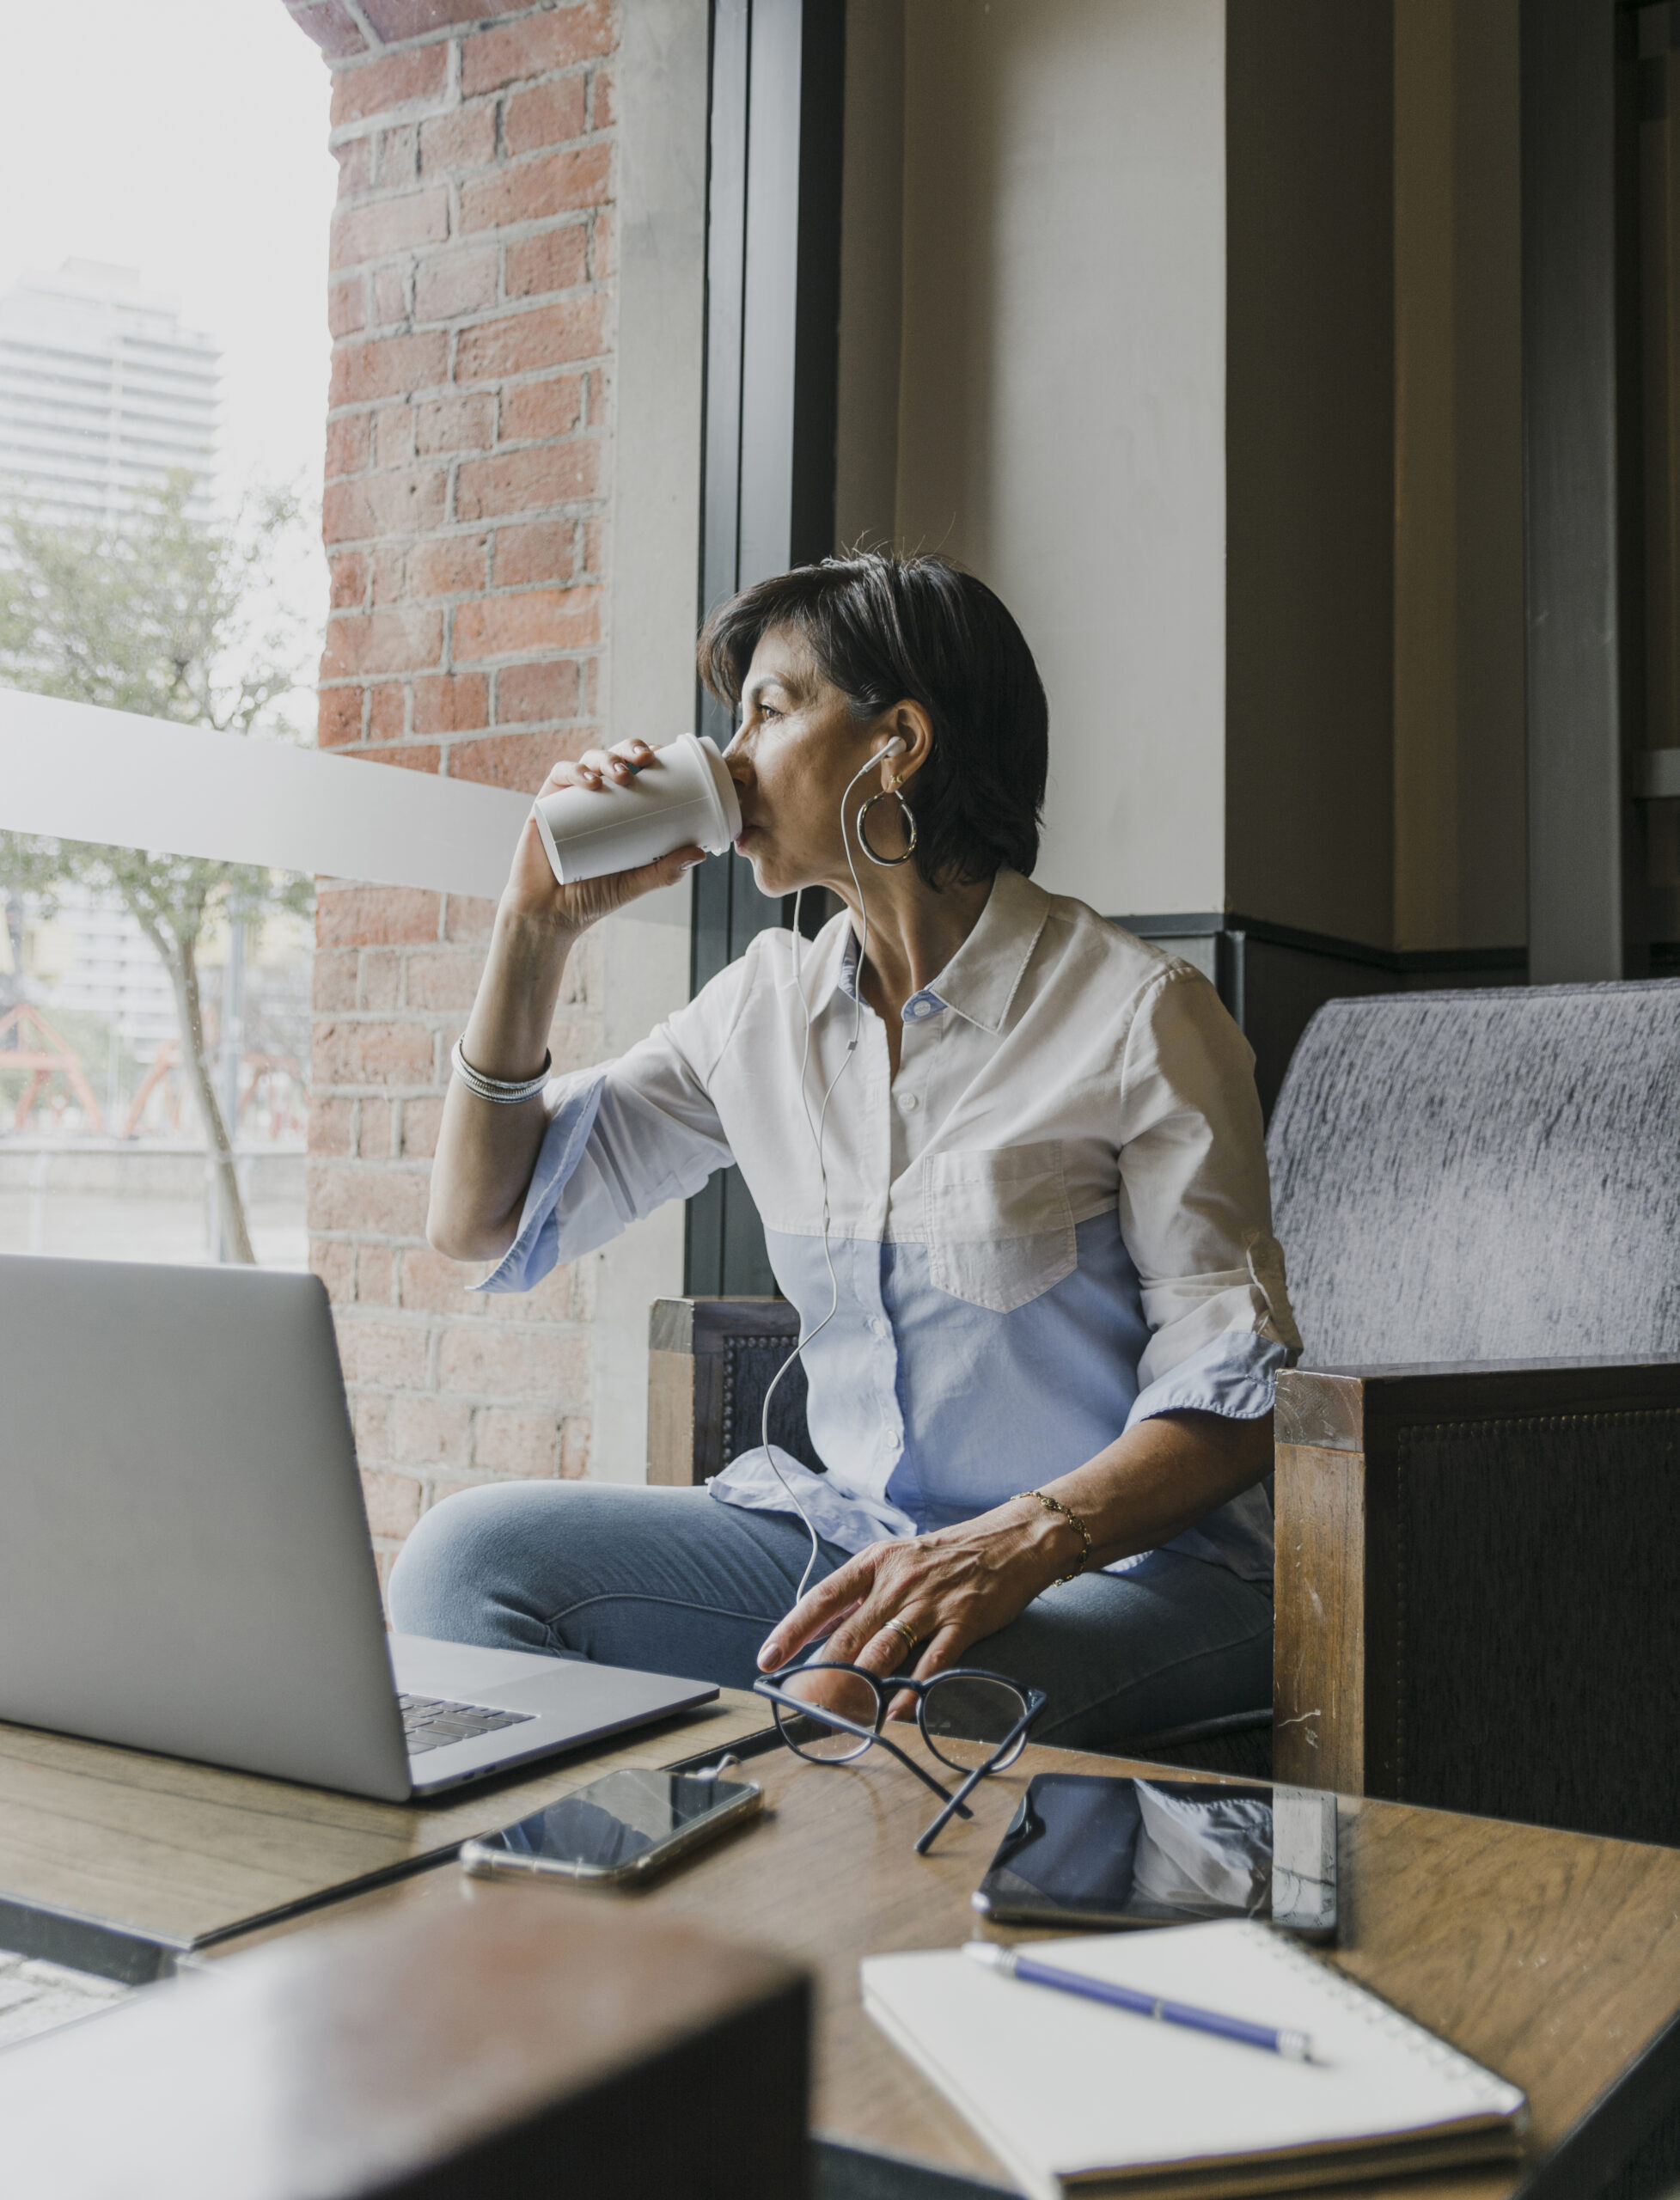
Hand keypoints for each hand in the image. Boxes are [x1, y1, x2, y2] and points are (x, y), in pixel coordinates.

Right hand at [501, 739, 706, 936]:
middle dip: (631, 748)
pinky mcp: (545, 804)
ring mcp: (569, 799)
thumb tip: (700, 852)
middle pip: (614, 757)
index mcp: (618, 809)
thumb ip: (665, 871)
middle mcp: (595, 798)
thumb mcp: (635, 883)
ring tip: (622, 775)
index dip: (650, 754)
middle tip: (646, 760)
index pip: (636, 770)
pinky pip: (560, 776)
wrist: (550, 913)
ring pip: (589, 761)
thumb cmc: (592, 898)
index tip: (665, 755)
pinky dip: (575, 772)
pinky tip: (590, 781)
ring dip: (607, 758)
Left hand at [757, 1498, 1070, 1719]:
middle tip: (802, 1707)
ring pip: (884, 1652)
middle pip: (848, 1635)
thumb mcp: (894, 1560)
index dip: (791, 1632)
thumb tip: (814, 1627)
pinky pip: (931, 1664)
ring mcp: (930, 1603)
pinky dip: (912, 1692)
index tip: (768, 1659)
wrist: (1009, 1541)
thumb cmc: (945, 1555)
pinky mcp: (962, 1621)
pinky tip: (897, 1713)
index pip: (822, 1599)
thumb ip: (856, 1595)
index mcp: (874, 1564)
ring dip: (859, 1689)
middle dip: (821, 1676)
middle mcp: (897, 1582)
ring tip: (840, 1717)